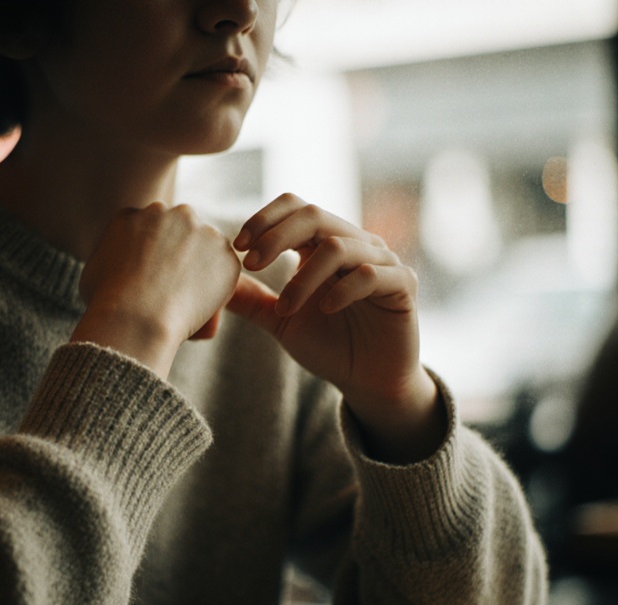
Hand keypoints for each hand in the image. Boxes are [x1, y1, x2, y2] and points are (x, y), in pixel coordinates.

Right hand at [73, 202, 240, 378]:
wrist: (137, 316)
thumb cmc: (107, 301)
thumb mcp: (92, 271)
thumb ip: (108, 257)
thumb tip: (114, 265)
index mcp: (134, 214)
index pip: (149, 226)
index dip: (152, 251)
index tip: (151, 273)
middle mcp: (170, 213)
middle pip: (181, 229)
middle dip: (180, 252)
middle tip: (173, 284)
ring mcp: (202, 231)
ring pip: (206, 247)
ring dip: (201, 266)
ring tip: (187, 297)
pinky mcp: (226, 254)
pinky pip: (225, 270)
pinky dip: (218, 286)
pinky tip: (202, 303)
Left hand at [228, 194, 445, 462]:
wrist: (369, 382)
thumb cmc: (330, 347)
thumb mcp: (282, 322)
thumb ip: (253, 300)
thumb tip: (214, 283)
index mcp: (324, 245)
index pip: (295, 208)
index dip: (264, 219)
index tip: (237, 246)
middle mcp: (354, 244)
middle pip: (313, 215)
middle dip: (276, 236)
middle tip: (251, 262)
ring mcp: (382, 261)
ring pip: (339, 246)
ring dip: (304, 276)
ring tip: (285, 307)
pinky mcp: (403, 285)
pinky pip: (372, 274)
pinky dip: (343, 289)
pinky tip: (325, 309)